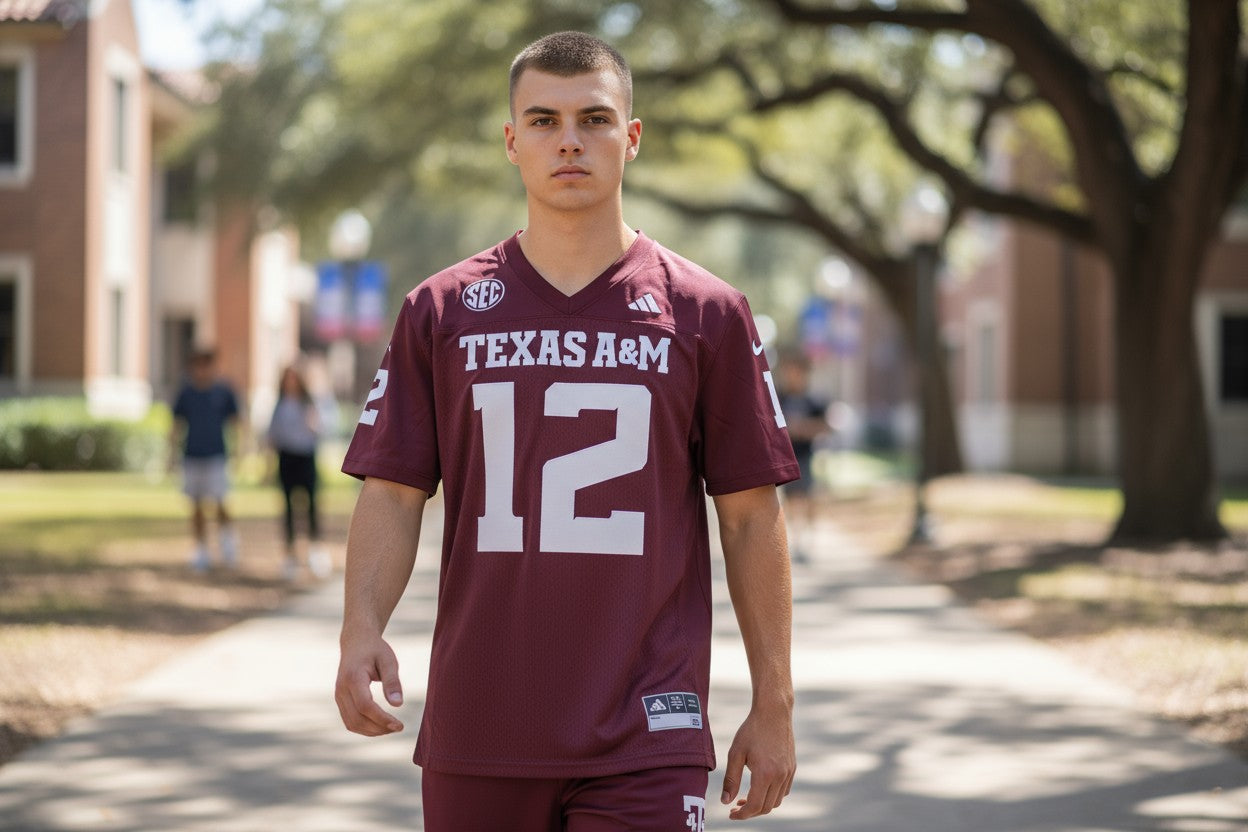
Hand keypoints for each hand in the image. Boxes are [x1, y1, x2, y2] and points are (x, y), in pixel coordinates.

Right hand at [335, 631, 404, 735]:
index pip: (365, 706)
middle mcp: (342, 689)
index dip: (382, 719)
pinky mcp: (340, 700)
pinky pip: (349, 721)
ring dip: (372, 731)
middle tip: (399, 727)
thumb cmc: (375, 649)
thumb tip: (398, 704)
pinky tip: (380, 725)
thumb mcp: (388, 660)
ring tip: (391, 728)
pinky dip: (364, 728)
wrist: (356, 641)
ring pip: (352, 724)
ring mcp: (338, 696)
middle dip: (379, 728)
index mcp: (353, 677)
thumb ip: (392, 682)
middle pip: (357, 719)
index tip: (399, 725)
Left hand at [720, 704, 795, 819]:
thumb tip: (725, 802)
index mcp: (765, 774)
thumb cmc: (751, 730)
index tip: (731, 813)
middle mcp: (780, 776)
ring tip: (745, 799)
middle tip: (735, 807)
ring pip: (777, 801)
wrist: (773, 712)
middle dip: (750, 812)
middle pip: (766, 807)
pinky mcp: (792, 767)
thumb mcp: (735, 753)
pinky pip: (784, 790)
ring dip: (762, 805)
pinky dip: (772, 796)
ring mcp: (788, 772)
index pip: (754, 805)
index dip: (742, 814)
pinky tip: (760, 788)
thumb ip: (731, 779)